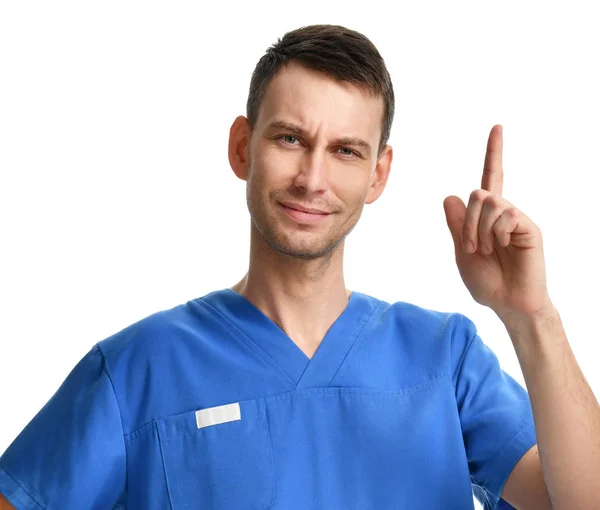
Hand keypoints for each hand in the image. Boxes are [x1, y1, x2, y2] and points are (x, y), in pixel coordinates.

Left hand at [443, 125, 552, 320]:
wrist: (507, 303)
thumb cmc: (486, 281)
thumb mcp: (461, 252)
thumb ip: (456, 225)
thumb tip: (451, 195)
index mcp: (485, 217)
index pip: (489, 178)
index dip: (493, 153)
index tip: (498, 127)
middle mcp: (502, 212)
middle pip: (477, 194)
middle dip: (466, 223)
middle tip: (469, 247)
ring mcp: (516, 219)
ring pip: (489, 202)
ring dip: (478, 230)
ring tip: (485, 250)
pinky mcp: (529, 227)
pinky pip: (506, 214)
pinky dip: (495, 232)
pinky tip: (501, 247)